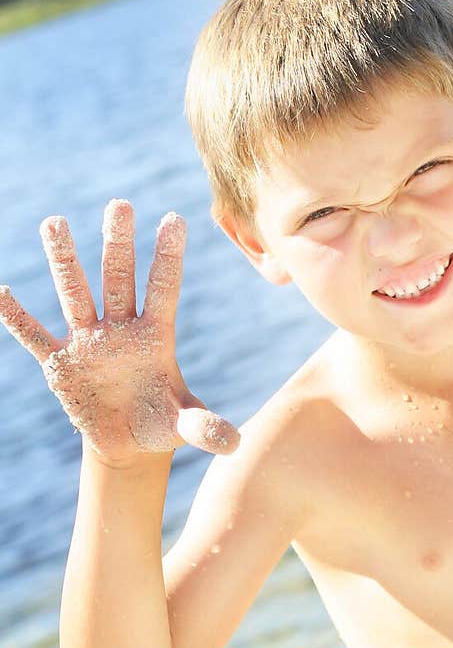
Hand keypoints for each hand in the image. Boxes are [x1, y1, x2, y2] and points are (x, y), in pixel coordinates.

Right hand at [0, 199, 239, 465]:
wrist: (127, 442)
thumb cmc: (161, 423)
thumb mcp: (183, 425)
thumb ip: (205, 428)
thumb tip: (236, 442)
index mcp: (156, 336)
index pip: (163, 289)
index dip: (168, 257)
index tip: (175, 218)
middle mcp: (121, 329)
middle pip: (119, 279)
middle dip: (118, 244)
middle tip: (119, 205)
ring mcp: (88, 342)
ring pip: (76, 293)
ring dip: (64, 261)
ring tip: (54, 222)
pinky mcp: (60, 363)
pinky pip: (35, 337)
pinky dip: (15, 318)